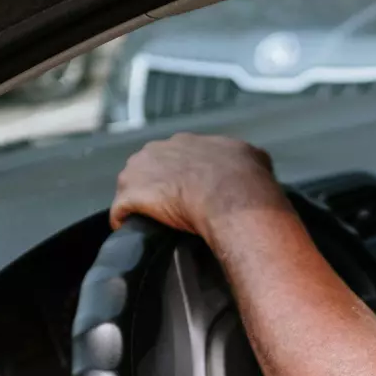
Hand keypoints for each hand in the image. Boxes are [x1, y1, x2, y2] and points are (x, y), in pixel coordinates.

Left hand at [110, 133, 284, 236]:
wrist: (232, 195)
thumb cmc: (244, 179)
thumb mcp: (254, 157)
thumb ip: (246, 158)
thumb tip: (255, 163)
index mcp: (185, 142)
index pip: (173, 158)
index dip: (178, 177)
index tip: (187, 193)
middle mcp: (158, 150)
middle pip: (147, 171)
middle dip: (155, 188)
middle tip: (170, 210)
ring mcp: (140, 172)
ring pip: (131, 188)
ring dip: (138, 204)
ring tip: (149, 223)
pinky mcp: (130, 196)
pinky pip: (120, 212)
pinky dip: (124, 222)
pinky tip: (134, 233)